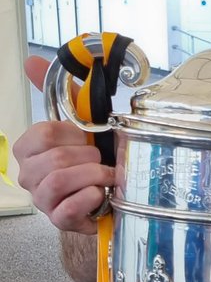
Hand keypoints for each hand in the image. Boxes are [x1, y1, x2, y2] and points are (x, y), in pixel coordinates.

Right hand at [13, 57, 112, 233]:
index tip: (89, 138)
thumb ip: (60, 93)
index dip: (75, 135)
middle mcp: (29, 174)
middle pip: (57, 159)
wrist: (111, 193)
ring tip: (107, 176)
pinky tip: (101, 194)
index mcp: (29, 148)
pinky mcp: (58, 220)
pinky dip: (91, 197)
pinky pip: (69, 208)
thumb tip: (32, 61)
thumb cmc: (95, 157)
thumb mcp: (83, 122)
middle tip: (105, 160)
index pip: (44, 133)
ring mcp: (42, 199)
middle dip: (91, 157)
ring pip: (60, 181)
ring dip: (94, 176)